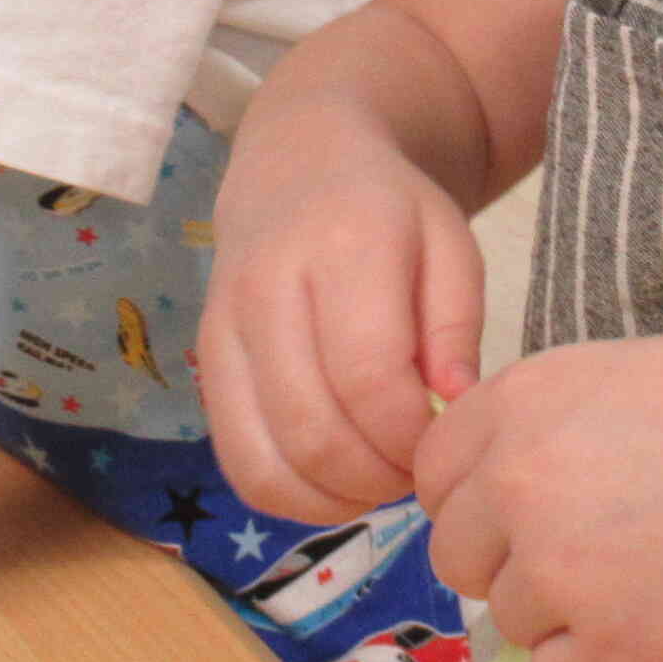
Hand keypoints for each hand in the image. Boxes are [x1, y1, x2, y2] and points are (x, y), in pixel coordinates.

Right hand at [201, 112, 488, 525]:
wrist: (299, 162)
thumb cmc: (391, 212)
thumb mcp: (451, 245)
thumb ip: (458, 326)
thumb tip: (454, 407)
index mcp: (343, 247)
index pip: (370, 378)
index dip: (412, 435)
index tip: (444, 439)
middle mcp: (267, 288)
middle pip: (314, 431)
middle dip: (378, 477)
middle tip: (417, 471)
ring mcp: (223, 329)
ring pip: (267, 461)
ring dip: (334, 499)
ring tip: (378, 480)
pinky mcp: (204, 365)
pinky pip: (238, 462)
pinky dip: (291, 496)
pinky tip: (335, 483)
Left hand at [412, 329, 662, 661]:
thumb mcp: (625, 373)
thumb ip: (545, 422)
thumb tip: (497, 481)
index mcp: (518, 402)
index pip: (433, 471)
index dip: (479, 494)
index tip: (528, 505)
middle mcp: (514, 482)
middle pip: (455, 553)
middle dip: (509, 559)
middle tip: (595, 550)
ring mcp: (552, 570)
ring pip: (507, 617)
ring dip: (562, 611)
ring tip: (653, 573)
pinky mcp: (601, 648)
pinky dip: (599, 661)